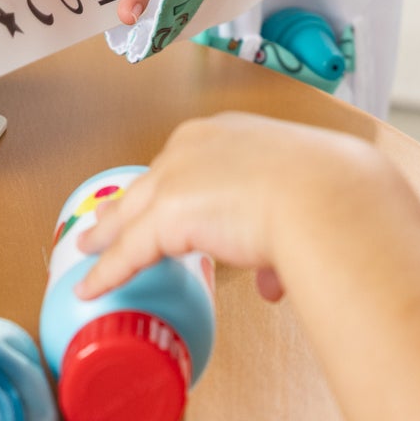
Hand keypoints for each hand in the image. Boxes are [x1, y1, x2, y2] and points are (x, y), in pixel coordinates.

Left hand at [76, 113, 388, 304]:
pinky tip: (91, 288)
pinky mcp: (166, 214)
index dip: (170, 185)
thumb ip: (277, 243)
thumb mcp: (303, 206)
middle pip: (149, 181)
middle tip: (107, 224)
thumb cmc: (330, 191)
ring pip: (130, 210)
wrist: (326, 194)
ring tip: (89, 249)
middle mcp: (196, 145)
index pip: (185, 160)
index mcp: (229, 132)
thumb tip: (273, 281)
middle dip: (130, 204)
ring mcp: (177, 176)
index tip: (160, 201)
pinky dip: (107, 272)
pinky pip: (126, 251)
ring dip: (108, 234)